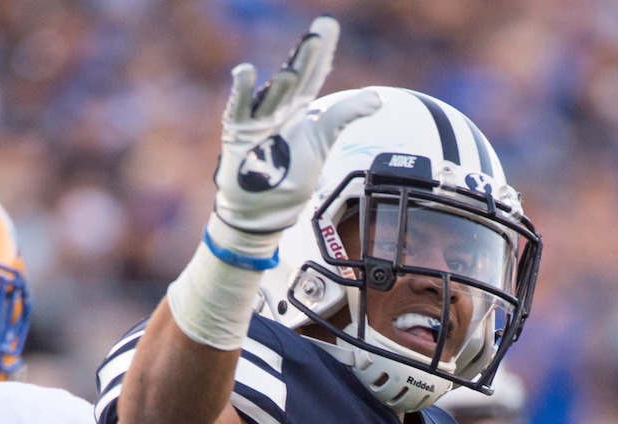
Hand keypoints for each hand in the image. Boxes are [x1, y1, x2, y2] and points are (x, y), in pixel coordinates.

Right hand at [209, 15, 380, 243]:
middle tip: (318, 33)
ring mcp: (259, 119)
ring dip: (283, 84)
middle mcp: (279, 107)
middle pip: (295, 79)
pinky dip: (242, 91)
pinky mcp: (239, 133)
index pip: (312, 75)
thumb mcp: (322, 141)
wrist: (265, 206)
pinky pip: (239, 109)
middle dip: (305, 56)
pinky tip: (245, 72)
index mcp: (298, 106)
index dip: (321, 52)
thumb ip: (344, 116)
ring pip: (273, 96)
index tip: (328, 25)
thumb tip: (378, 98)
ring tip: (292, 70)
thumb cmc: (291, 171)